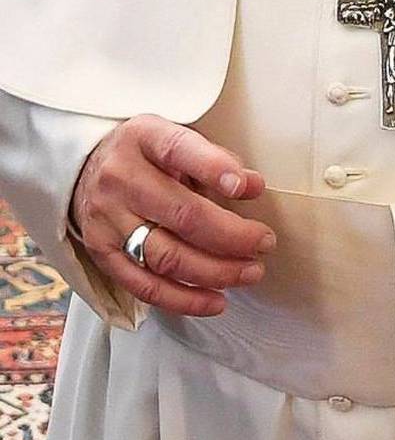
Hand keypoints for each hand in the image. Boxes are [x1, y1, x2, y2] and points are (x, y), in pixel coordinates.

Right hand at [70, 116, 273, 318]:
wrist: (84, 169)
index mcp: (143, 138)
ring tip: (250, 272)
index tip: (246, 187)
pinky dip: (185, 299)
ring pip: (166, 257)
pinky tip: (216, 301)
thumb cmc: (146, 155)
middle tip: (264, 243)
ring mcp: (108, 220)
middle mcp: (121, 179)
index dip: (214, 169)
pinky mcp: (102, 254)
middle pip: (182, 215)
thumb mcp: (176, 138)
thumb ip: (215, 160)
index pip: (178, 150)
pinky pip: (145, 286)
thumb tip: (252, 186)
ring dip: (216, 272)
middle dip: (232, 236)